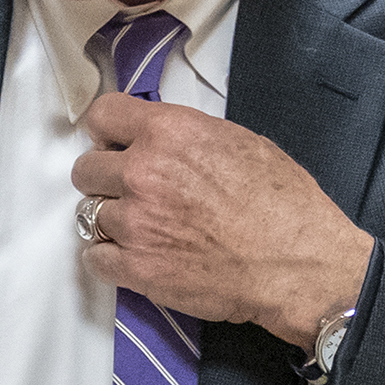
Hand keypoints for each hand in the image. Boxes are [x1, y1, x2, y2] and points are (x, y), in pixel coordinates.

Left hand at [70, 95, 370, 344]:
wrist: (299, 264)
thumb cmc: (283, 203)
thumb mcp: (238, 142)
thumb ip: (184, 136)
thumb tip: (155, 138)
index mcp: (169, 133)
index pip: (102, 116)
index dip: (106, 132)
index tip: (113, 145)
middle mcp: (143, 173)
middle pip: (85, 170)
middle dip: (104, 179)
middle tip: (132, 192)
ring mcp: (134, 223)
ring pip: (89, 215)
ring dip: (111, 221)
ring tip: (144, 229)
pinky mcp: (136, 267)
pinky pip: (94, 259)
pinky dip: (109, 259)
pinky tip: (135, 256)